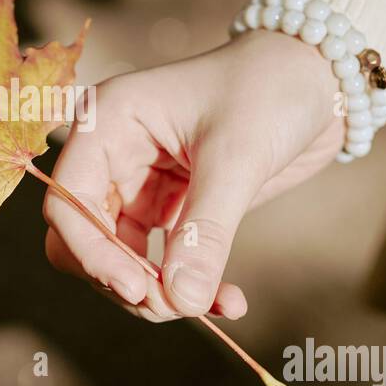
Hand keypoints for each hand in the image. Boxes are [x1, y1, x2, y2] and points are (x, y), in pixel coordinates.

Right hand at [43, 29, 342, 321]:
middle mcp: (112, 155)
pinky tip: (229, 301)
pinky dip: (188, 287)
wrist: (317, 80)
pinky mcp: (170, 208)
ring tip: (212, 305)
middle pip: (85, 240)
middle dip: (124, 279)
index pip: (68, 203)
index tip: (136, 289)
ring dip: (158, 292)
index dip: (91, 253)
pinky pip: (161, 262)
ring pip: (120, 260)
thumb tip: (181, 300)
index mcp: (106, 123)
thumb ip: (205, 231)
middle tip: (175, 306)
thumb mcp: (237, 157)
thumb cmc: (269, 90)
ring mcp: (138, 184)